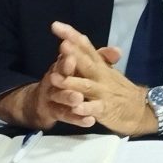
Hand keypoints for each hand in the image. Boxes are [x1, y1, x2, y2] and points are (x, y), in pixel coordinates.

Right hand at [0, 39, 121, 129]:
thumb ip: (100, 58)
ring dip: (69, 95)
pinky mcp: (54, 112)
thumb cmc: (68, 80)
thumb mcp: (82, 67)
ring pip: (60, 95)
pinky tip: (90, 120)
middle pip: (60, 71)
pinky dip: (77, 118)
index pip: (67, 53)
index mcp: (64, 64)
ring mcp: (53, 95)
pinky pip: (66, 116)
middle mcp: (56, 76)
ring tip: (78, 97)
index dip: (68, 47)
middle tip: (71, 62)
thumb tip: (118, 51)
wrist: (44, 103)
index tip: (68, 42)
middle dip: (66, 66)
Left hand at [48, 21, 155, 136]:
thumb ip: (95, 55)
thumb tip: (82, 37)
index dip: (71, 35)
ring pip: (86, 86)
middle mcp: (100, 75)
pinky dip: (85, 109)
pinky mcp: (105, 109)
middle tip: (62, 45)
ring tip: (54, 78)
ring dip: (71, 82)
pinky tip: (75, 109)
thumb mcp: (109, 70)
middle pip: (86, 62)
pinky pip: (94, 108)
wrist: (140, 108)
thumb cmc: (119, 88)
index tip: (55, 25)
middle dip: (73, 54)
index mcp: (99, 64)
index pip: (85, 46)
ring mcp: (103, 92)